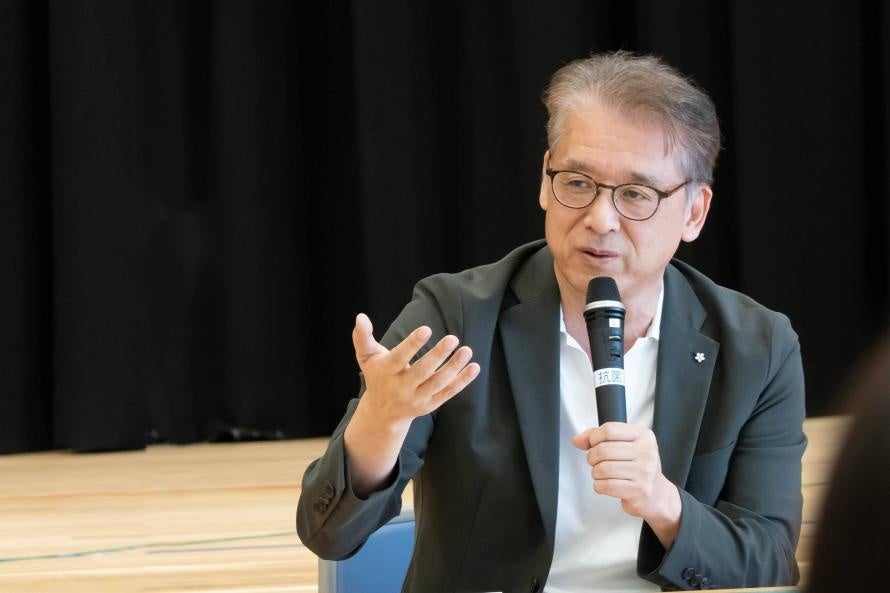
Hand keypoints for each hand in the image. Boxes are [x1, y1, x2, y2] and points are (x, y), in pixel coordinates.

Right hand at [352, 313, 479, 427]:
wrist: (383, 413)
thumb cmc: (377, 376)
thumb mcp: (366, 358)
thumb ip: (362, 337)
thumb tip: (360, 316)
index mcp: (387, 371)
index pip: (399, 357)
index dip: (412, 344)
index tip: (427, 329)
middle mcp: (402, 387)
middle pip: (422, 371)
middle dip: (438, 355)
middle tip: (453, 338)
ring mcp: (417, 398)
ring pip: (438, 383)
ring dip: (454, 367)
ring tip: (467, 350)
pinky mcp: (430, 405)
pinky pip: (448, 393)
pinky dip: (462, 381)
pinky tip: (474, 367)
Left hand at [571, 422, 680, 547]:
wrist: (657, 495)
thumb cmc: (638, 468)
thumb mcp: (625, 446)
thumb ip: (599, 438)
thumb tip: (578, 439)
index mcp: (644, 436)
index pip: (609, 430)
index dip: (594, 437)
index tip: (592, 444)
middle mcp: (646, 452)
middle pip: (603, 450)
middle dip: (592, 457)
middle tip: (596, 462)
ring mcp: (644, 472)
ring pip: (602, 469)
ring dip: (596, 473)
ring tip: (602, 474)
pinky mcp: (639, 490)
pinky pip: (606, 486)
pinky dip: (599, 486)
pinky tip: (606, 484)